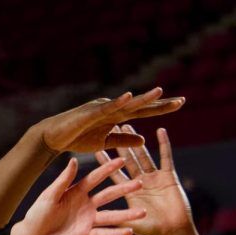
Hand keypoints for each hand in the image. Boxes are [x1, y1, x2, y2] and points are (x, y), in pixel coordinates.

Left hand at [9, 157, 144, 234]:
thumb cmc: (36, 215)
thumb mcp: (49, 196)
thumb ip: (63, 180)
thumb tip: (73, 159)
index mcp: (76, 191)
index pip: (95, 178)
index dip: (107, 169)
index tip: (122, 159)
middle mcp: (86, 204)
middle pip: (108, 195)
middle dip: (124, 189)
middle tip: (141, 183)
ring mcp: (88, 220)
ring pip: (111, 216)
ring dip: (127, 214)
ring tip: (144, 211)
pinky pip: (103, 234)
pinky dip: (116, 233)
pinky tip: (130, 231)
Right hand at [34, 88, 185, 155]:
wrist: (53, 137)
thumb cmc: (76, 138)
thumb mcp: (105, 142)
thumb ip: (124, 140)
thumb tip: (144, 140)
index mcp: (117, 117)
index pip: (144, 111)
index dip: (161, 107)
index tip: (180, 103)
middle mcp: (113, 109)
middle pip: (140, 106)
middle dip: (160, 103)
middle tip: (182, 100)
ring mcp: (102, 109)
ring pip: (126, 104)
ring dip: (142, 98)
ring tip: (160, 92)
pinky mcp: (89, 113)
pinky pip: (106, 108)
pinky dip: (117, 102)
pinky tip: (128, 96)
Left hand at [94, 126, 193, 234]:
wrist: (173, 234)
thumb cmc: (150, 231)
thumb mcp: (125, 222)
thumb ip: (111, 218)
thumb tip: (87, 215)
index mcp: (126, 192)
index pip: (111, 173)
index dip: (104, 160)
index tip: (95, 146)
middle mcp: (138, 183)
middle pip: (126, 160)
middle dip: (119, 145)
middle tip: (112, 128)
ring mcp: (154, 179)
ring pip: (143, 156)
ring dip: (136, 142)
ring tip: (129, 127)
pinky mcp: (169, 178)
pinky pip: (166, 158)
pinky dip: (164, 144)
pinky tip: (160, 131)